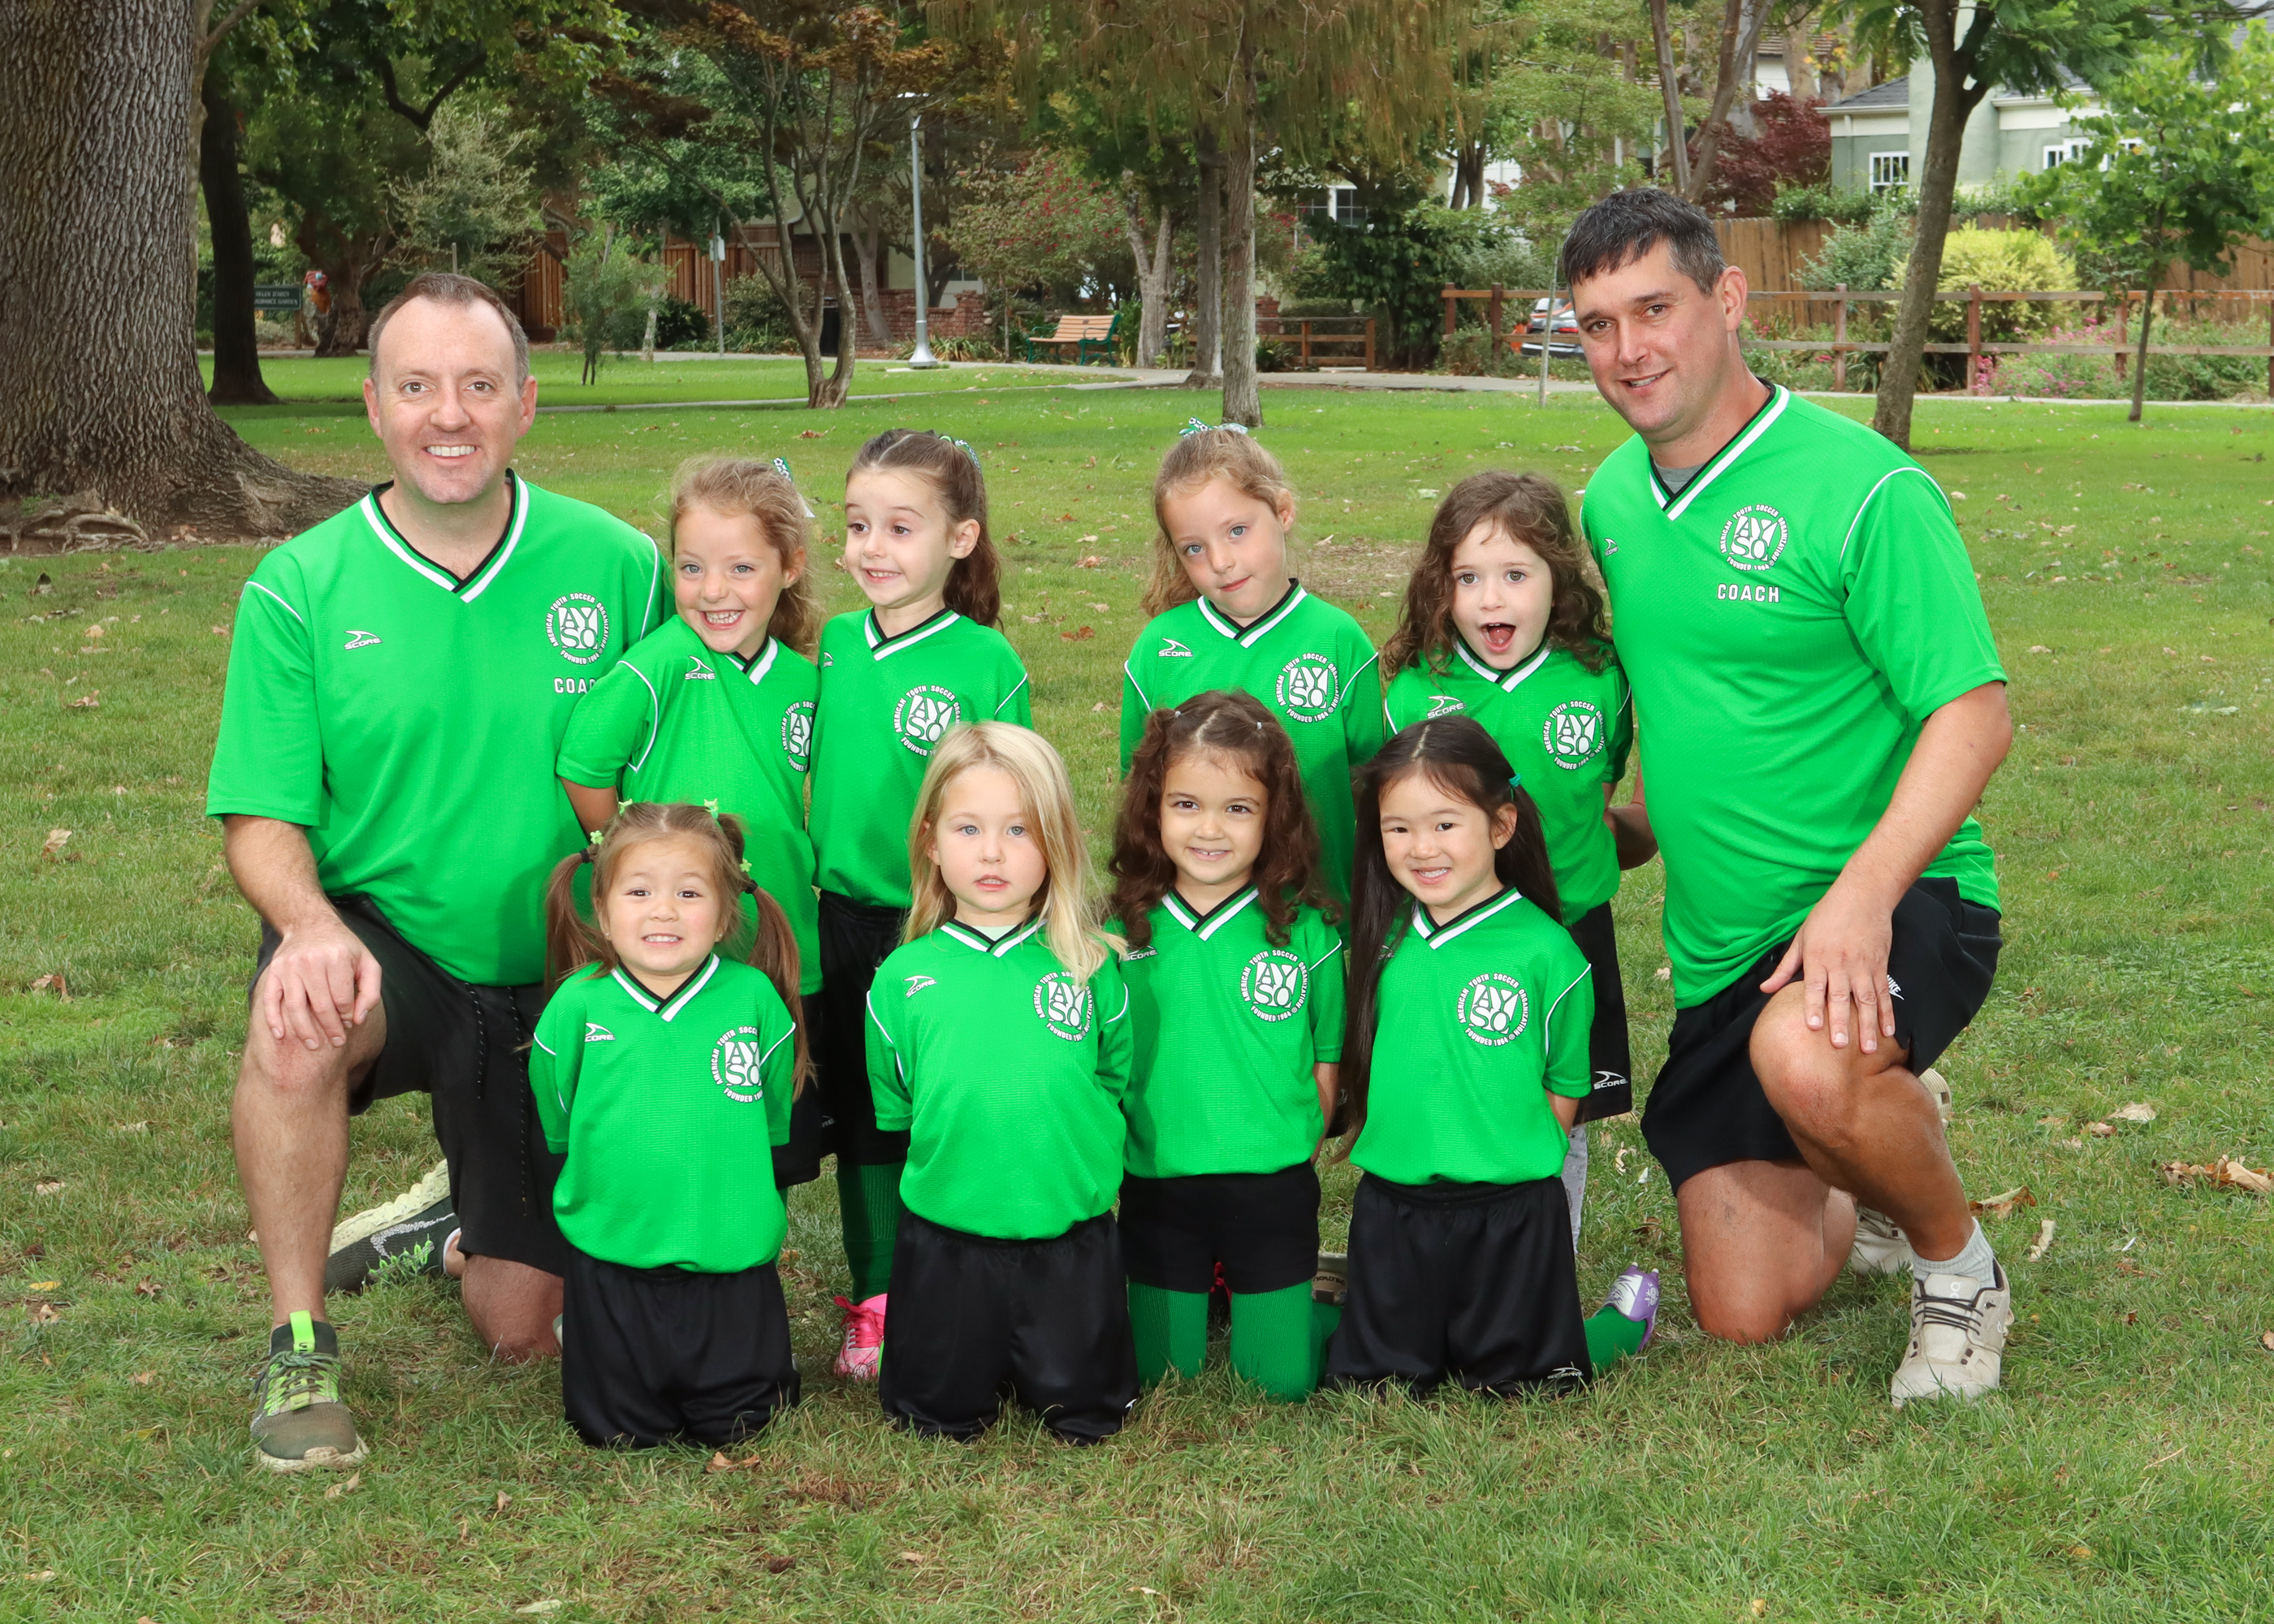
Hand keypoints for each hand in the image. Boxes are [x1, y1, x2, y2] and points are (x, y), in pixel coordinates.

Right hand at [257, 915, 381, 1052]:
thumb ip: (370, 991)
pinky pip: (270, 999)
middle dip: (330, 1029)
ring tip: (314, 1045)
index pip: (343, 999)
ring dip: (304, 1031)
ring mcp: (289, 967)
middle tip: (337, 1043)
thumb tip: (358, 1019)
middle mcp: (311, 962)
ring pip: (295, 1007)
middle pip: (320, 1006)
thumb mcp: (367, 962)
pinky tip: (281, 1035)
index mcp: (337, 958)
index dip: (348, 1016)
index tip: (350, 1023)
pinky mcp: (274, 972)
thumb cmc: (344, 948)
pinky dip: (273, 1019)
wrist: (310, 924)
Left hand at [1758, 879, 1894, 1053]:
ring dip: (1866, 1025)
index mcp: (1818, 957)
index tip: (1814, 1027)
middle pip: (1840, 997)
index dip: (1814, 1007)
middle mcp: (1841, 964)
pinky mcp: (1880, 966)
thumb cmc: (1827, 916)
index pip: (1815, 986)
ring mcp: (1863, 966)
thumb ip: (1785, 967)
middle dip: (1840, 1023)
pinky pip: (1884, 993)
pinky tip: (1888, 1031)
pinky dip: (1887, 1013)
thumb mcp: (1801, 937)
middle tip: (1839, 1046)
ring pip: (1865, 1000)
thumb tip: (1764, 990)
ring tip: (1867, 1049)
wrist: (1863, 895)